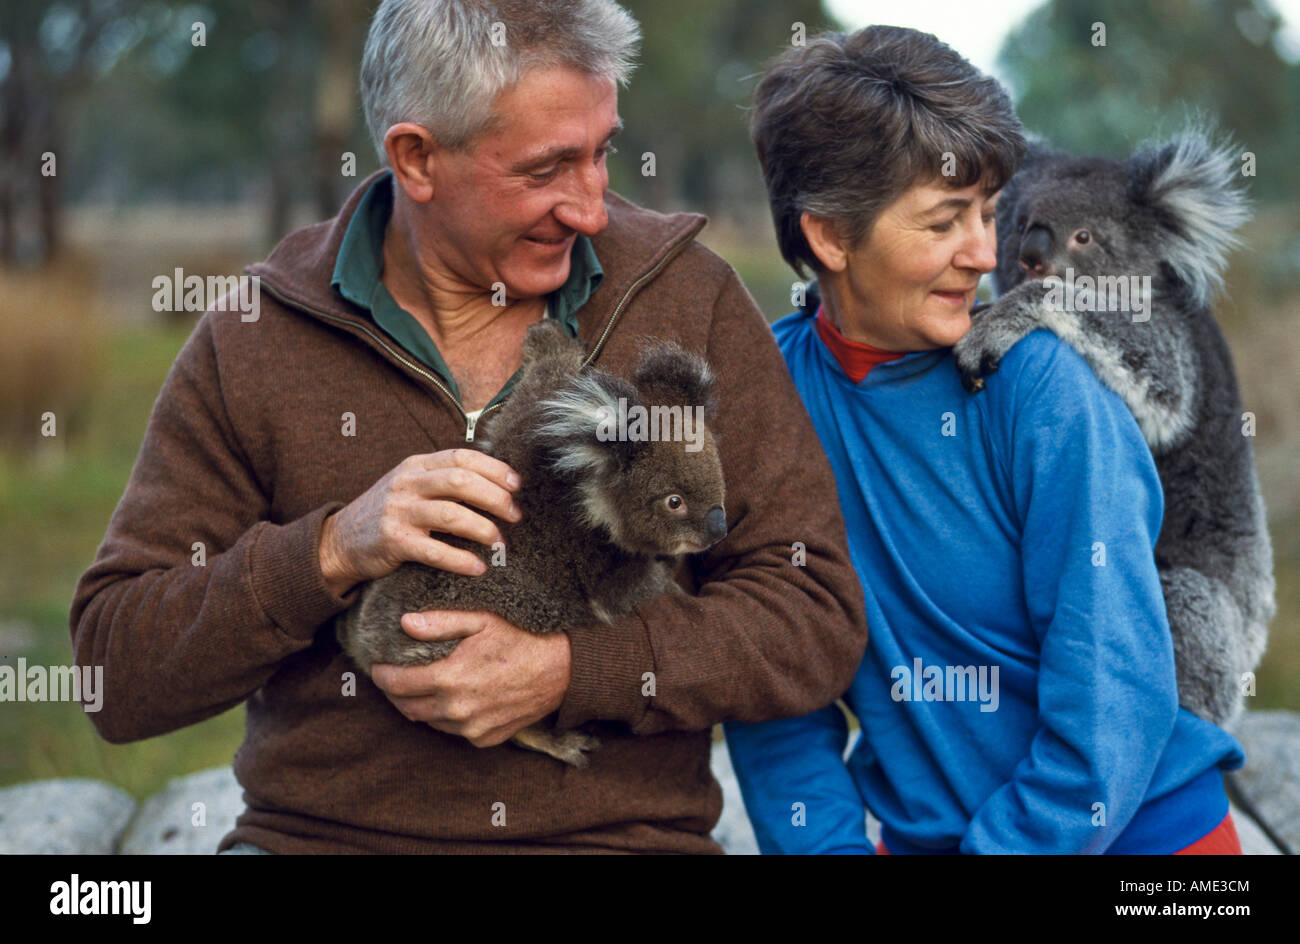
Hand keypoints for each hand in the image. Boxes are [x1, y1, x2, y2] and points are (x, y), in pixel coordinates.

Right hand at [319, 449, 522, 595]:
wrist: (340, 541)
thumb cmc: (389, 513)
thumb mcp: (411, 486)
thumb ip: (443, 479)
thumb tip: (497, 482)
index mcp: (417, 465)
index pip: (462, 457)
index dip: (494, 469)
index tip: (517, 485)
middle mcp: (408, 484)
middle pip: (461, 482)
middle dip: (495, 498)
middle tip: (515, 515)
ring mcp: (399, 512)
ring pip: (452, 515)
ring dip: (483, 529)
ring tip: (499, 542)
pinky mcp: (394, 542)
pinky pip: (435, 551)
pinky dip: (461, 560)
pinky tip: (478, 567)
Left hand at [370, 611, 571, 746]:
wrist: (560, 672)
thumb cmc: (520, 640)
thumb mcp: (481, 621)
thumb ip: (441, 623)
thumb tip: (405, 623)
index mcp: (450, 678)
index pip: (397, 684)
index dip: (382, 676)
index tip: (378, 668)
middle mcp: (457, 710)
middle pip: (407, 708)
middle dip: (394, 694)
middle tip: (392, 679)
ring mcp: (470, 728)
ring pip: (428, 722)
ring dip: (418, 706)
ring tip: (419, 689)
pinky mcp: (484, 739)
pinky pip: (453, 731)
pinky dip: (446, 718)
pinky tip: (452, 701)